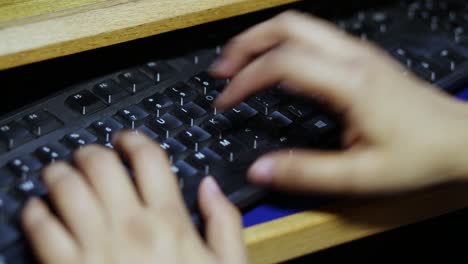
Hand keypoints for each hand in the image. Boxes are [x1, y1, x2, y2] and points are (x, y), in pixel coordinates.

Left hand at [21, 132, 247, 263]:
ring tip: (60, 174)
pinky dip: (34, 211)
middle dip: (90, 153)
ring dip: (59, 173)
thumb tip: (210, 185)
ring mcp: (96, 246)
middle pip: (101, 164)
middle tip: (88, 157)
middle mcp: (131, 225)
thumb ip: (224, 221)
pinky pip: (41, 227)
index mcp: (170, 220)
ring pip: (66, 187)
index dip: (133, 139)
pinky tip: (39, 209)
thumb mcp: (227, 263)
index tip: (124, 139)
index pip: (148, 159)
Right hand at [211, 10, 467, 194]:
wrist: (459, 139)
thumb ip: (306, 173)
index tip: (227, 100)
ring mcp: (357, 52)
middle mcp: (352, 58)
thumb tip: (261, 170)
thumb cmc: (419, 153)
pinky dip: (282, 44)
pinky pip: (311, 36)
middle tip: (222, 68)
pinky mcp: (360, 57)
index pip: (282, 63)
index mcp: (350, 83)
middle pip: (287, 26)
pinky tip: (274, 64)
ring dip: (262, 39)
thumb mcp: (360, 176)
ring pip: (299, 25)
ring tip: (239, 62)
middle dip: (246, 43)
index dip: (246, 78)